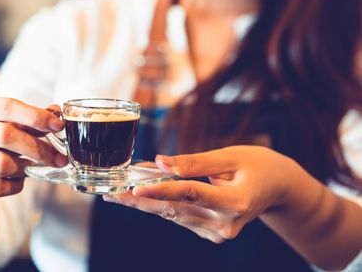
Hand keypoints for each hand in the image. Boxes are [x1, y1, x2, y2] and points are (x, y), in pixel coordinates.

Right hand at [0, 97, 66, 196]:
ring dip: (25, 168)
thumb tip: (56, 113)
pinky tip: (18, 179)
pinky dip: (15, 185)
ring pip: (2, 164)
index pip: (8, 106)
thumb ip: (35, 117)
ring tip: (32, 166)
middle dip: (38, 148)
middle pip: (5, 135)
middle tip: (59, 158)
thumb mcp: (15, 122)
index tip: (58, 126)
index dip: (36, 116)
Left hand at [104, 146, 299, 242]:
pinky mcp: (211, 233)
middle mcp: (226, 224)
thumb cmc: (258, 165)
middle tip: (111, 192)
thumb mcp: (230, 156)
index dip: (161, 190)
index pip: (191, 194)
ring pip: (173, 215)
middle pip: (175, 210)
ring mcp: (218, 233)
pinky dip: (161, 203)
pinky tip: (141, 193)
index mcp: (236, 203)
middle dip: (140, 200)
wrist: (279, 188)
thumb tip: (161, 162)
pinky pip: (180, 217)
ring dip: (145, 202)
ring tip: (118, 190)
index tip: (135, 188)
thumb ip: (195, 162)